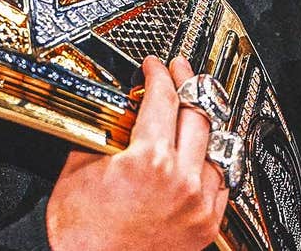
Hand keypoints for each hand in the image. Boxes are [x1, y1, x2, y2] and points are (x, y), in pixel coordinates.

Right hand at [46, 56, 228, 250]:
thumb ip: (105, 132)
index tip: (155, 67)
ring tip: (193, 110)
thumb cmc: (80, 235)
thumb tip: (119, 108)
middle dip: (187, 85)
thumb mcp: (79, 168)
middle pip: (198, 114)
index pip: (164, 98)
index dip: (159, 74)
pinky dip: (212, 162)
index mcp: (149, 160)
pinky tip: (202, 153)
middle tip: (179, 73)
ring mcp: (198, 204)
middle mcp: (182, 180)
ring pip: (216, 147)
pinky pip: (222, 182)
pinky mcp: (205, 225)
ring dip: (204, 123)